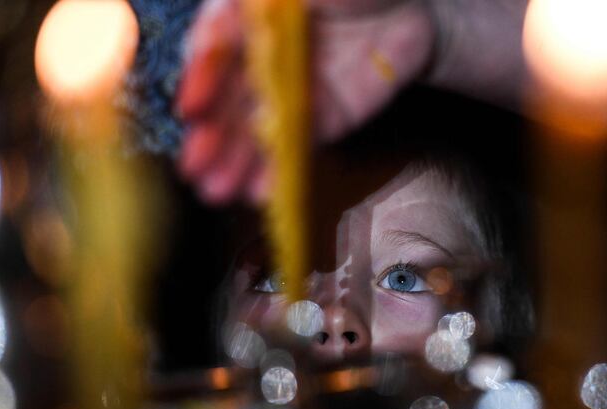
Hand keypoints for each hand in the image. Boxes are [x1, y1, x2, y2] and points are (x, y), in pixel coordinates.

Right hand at [175, 0, 434, 204]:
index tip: (192, 106)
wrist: (414, 3)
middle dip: (212, 132)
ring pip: (256, 127)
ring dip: (235, 161)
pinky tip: (258, 192)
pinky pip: (296, 145)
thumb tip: (223, 32)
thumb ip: (270, 3)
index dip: (202, 76)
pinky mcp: (321, 119)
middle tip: (194, 164)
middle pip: (229, 96)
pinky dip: (277, 168)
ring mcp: (290, 89)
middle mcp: (260, 54)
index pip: (216, 45)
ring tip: (216, 190)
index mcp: (247, 13)